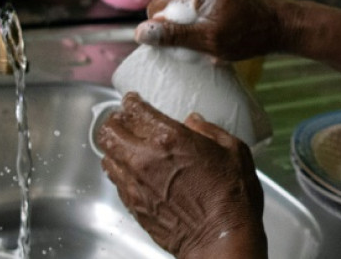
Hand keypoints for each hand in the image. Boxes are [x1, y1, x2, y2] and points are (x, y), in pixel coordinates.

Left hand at [97, 92, 267, 258]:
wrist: (222, 239)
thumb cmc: (233, 197)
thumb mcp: (234, 150)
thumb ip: (210, 131)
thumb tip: (194, 122)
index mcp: (170, 138)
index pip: (135, 110)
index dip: (131, 102)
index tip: (132, 101)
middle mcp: (145, 158)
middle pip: (110, 131)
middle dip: (115, 122)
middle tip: (123, 121)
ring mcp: (136, 184)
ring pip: (106, 157)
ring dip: (113, 148)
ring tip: (123, 145)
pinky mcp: (134, 206)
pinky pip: (116, 182)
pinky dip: (119, 171)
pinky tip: (131, 172)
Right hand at [135, 0, 294, 60]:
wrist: (283, 24)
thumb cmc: (250, 33)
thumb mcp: (209, 39)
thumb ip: (174, 35)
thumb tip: (140, 33)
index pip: (157, 4)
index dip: (158, 27)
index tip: (172, 45)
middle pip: (168, 3)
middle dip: (173, 25)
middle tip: (189, 45)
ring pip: (182, 4)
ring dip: (186, 23)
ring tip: (201, 40)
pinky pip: (196, 3)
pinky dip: (197, 18)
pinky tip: (210, 32)